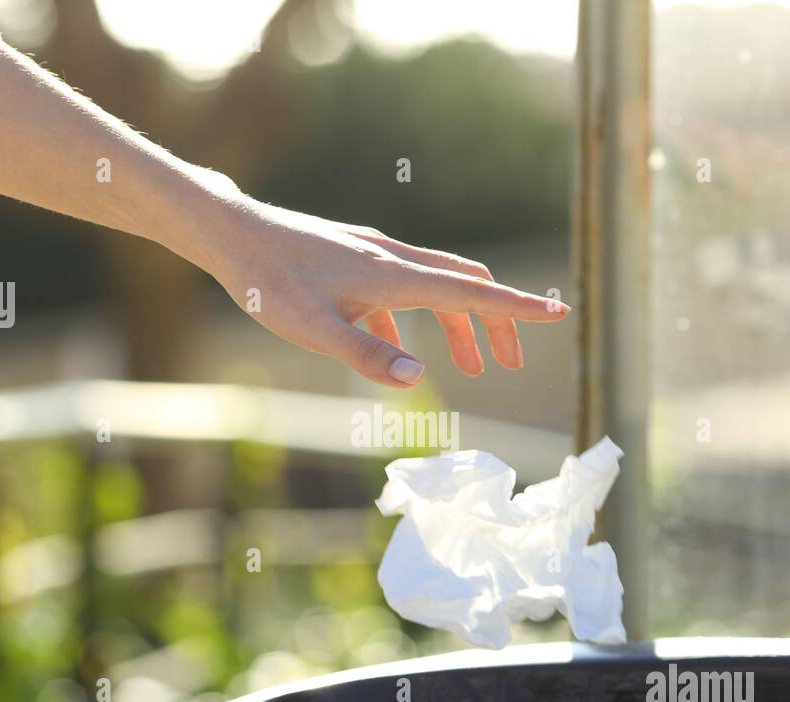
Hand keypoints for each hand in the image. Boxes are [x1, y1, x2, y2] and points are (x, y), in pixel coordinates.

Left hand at [208, 198, 569, 387]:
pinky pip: (407, 286)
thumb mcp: (314, 330)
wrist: (232, 234)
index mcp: (393, 277)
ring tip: (470, 367)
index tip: (558, 313)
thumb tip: (420, 378)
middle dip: (497, 321)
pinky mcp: (356, 256)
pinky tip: (403, 347)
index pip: (471, 291)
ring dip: (461, 323)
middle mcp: (393, 258)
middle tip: (509, 362)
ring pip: (438, 284)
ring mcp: (375, 254)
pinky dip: (423, 315)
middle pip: (466, 283)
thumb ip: (367, 355)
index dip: (516, 307)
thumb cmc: (269, 283)